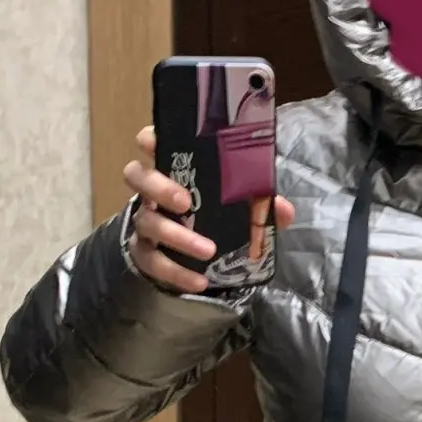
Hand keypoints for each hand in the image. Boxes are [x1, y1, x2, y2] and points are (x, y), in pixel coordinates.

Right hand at [123, 126, 294, 293]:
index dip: (150, 139)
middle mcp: (152, 193)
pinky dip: (176, 273)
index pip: (152, 143)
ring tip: (208, 250)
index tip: (154, 142)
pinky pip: (153, 262)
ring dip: (178, 237)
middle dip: (159, 187)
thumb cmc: (214, 217)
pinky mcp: (145, 254)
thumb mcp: (238, 207)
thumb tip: (284, 210)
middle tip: (186, 202)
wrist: (197, 259)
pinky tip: (199, 281)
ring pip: (147, 223)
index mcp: (173, 169)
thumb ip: (259, 205)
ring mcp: (145, 222)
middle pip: (137, 177)